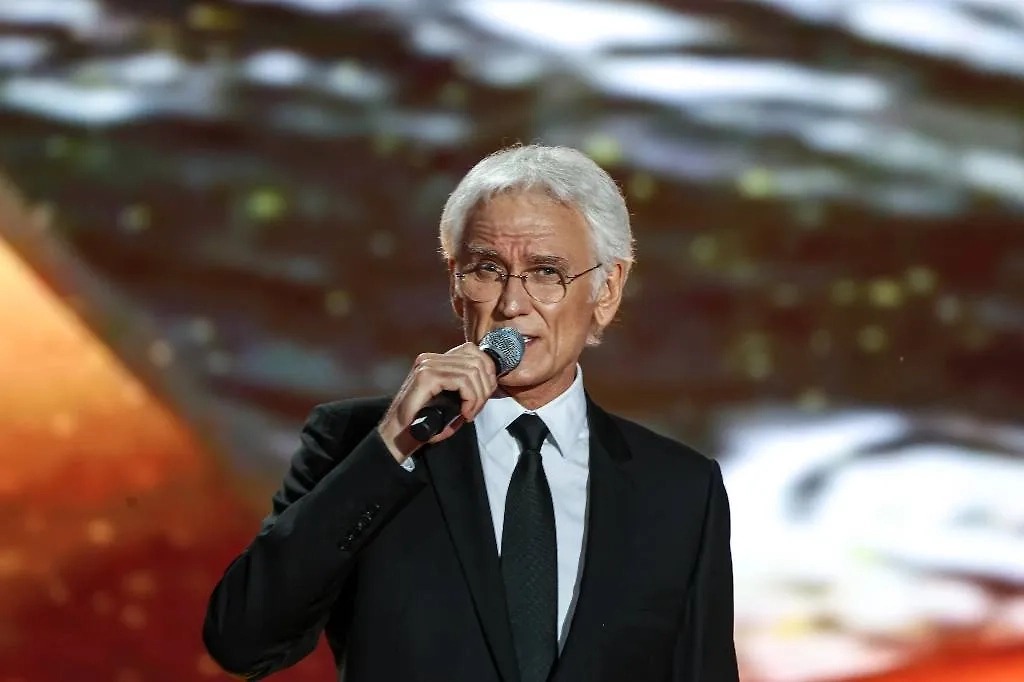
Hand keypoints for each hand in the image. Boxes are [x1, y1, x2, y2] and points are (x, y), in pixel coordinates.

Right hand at [378, 342, 497, 462]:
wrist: (398, 436)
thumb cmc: (423, 421)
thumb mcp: (449, 399)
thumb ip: (464, 386)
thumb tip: (490, 381)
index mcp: (435, 360)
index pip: (473, 352)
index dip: (487, 373)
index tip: (484, 396)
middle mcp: (430, 358)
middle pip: (476, 361)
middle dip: (485, 387)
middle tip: (476, 408)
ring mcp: (427, 365)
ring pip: (472, 371)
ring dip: (478, 396)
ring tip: (470, 412)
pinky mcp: (426, 377)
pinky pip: (463, 381)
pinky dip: (470, 399)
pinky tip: (465, 413)